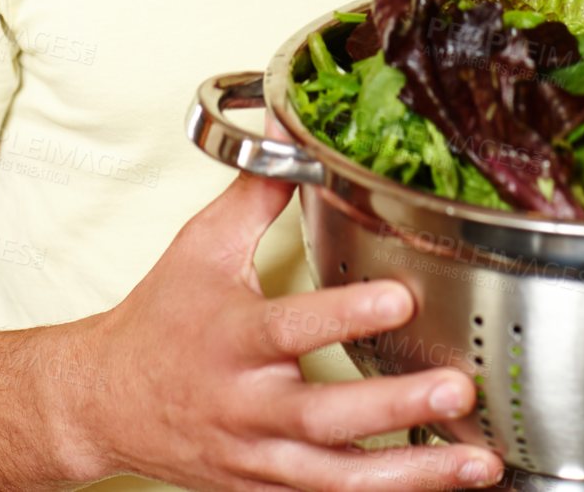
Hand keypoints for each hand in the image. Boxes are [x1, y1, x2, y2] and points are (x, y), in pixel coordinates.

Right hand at [60, 170, 505, 491]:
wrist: (106, 402)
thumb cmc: (161, 318)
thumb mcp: (202, 246)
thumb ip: (258, 189)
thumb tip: (289, 127)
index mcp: (230, 339)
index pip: (291, 327)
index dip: (345, 317)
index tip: (400, 299)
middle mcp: (245, 406)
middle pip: (324, 418)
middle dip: (395, 407)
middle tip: (458, 388)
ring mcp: (259, 457)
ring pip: (339, 479)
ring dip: (413, 474)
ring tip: (478, 460)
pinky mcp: (270, 489)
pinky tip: (446, 485)